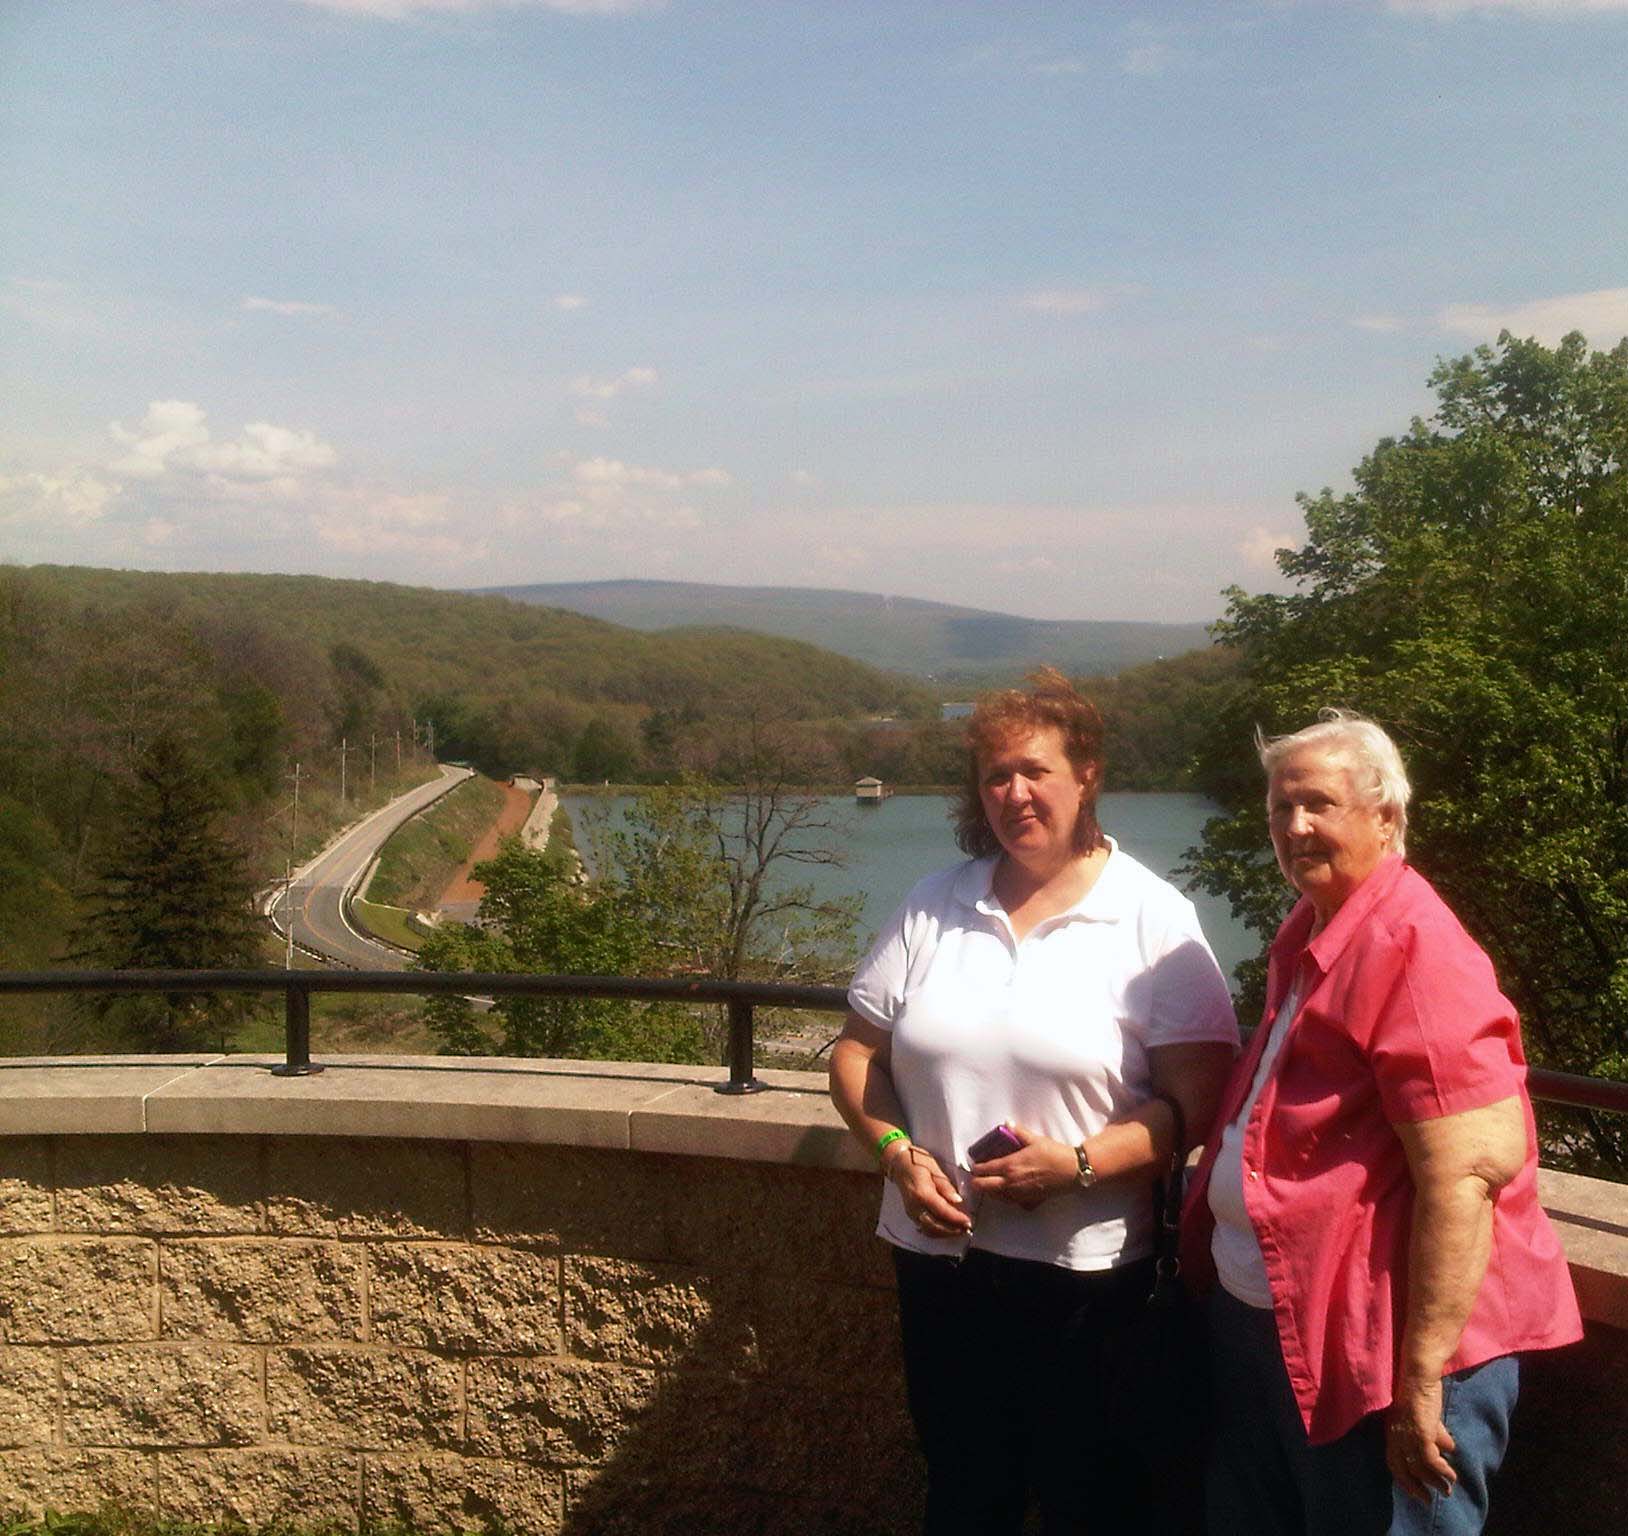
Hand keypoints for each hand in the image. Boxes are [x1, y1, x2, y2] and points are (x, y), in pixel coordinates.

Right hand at [883, 1140, 972, 1237]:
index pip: (942, 1211)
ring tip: (960, 1230)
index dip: (956, 1219)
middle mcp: (915, 1206)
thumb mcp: (935, 1169)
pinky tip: (947, 1230)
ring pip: (930, 1230)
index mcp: (922, 1194)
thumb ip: (946, 1186)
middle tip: (967, 1228)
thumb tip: (958, 1200)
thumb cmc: (918, 1162)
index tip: (968, 1222)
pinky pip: (924, 1228)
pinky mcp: (911, 1214)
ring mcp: (911, 1212)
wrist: (900, 1164)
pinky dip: (937, 1232)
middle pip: (935, 1226)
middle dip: (952, 1230)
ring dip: (945, 1233)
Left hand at [967, 1122, 1076, 1209]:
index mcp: (1009, 1166)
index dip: (976, 1168)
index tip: (975, 1165)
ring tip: (992, 1182)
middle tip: (978, 1176)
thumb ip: (1018, 1131)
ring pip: (996, 1197)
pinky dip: (1006, 1197)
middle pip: (983, 1187)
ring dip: (991, 1190)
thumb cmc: (1053, 1154)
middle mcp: (1011, 1183)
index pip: (983, 1171)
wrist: (1072, 1171)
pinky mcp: (1029, 1202)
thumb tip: (1007, 1123)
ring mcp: (1019, 1195)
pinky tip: (1010, 1190)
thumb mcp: (1034, 1139)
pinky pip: (1011, 1202)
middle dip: (977, 1182)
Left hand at [1386, 1378, 1457, 1502]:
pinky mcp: (1420, 1432)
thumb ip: (1435, 1434)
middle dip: (1417, 1487)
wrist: (1420, 1376)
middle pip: (1403, 1469)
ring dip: (1434, 1481)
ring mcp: (1406, 1434)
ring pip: (1419, 1467)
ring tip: (1448, 1489)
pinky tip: (1450, 1474)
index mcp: (1393, 1432)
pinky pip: (1429, 1458)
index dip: (1404, 1480)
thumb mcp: (1427, 1418)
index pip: (1394, 1463)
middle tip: (1431, 1499)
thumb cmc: (1422, 1394)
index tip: (1418, 1493)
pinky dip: (1440, 1469)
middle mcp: (1396, 1435)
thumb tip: (1448, 1448)